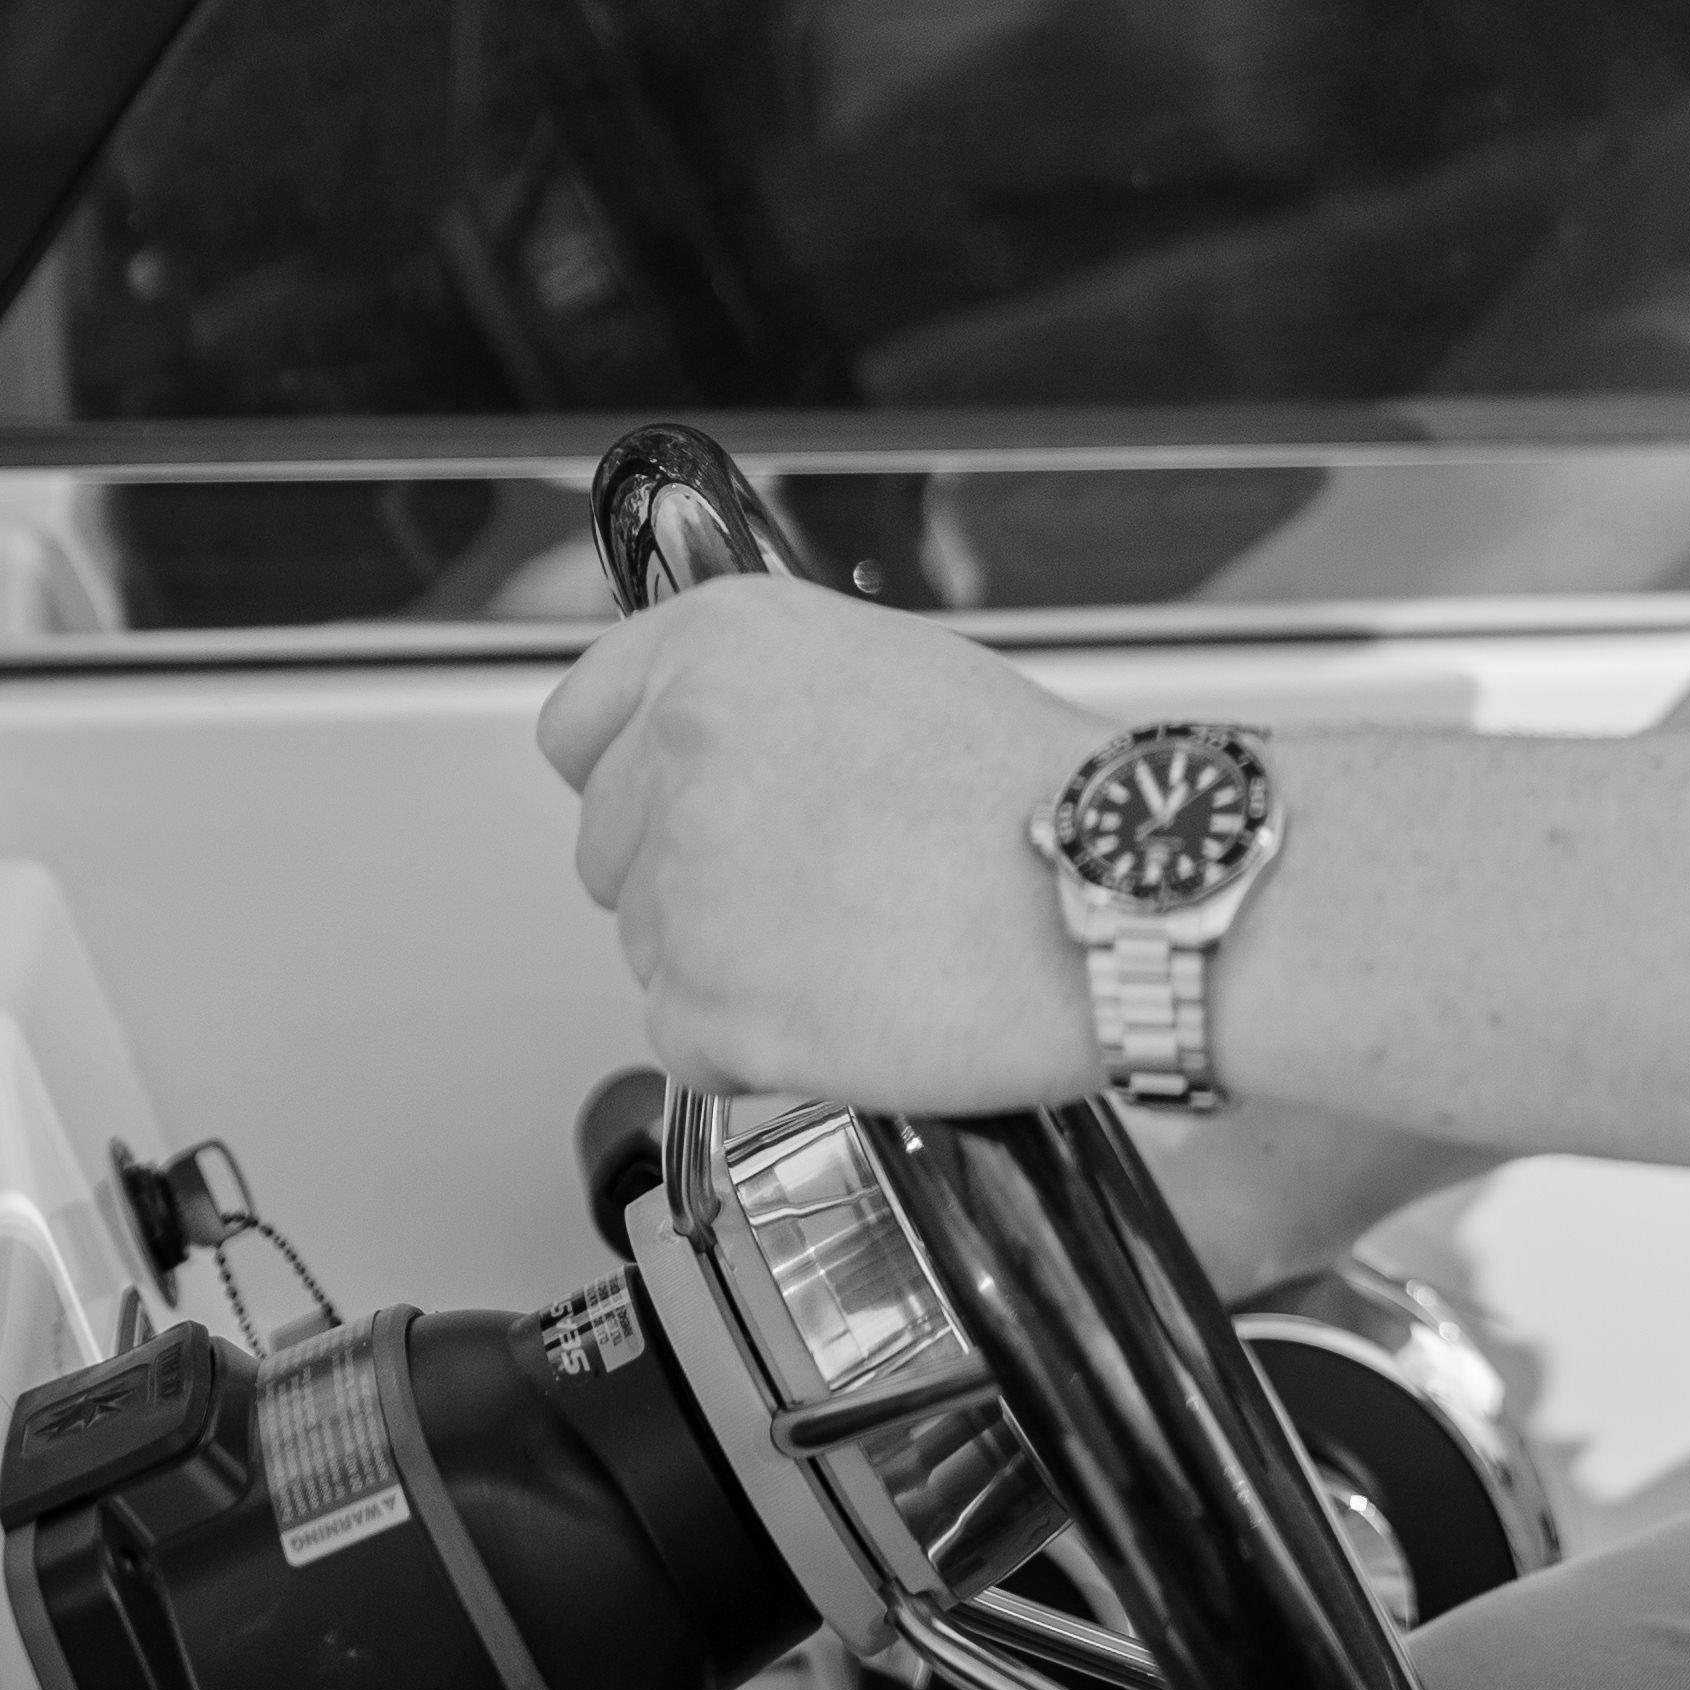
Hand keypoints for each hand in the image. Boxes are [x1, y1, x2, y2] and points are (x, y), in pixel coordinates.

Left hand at [537, 573, 1104, 1119]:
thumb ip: (761, 700)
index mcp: (720, 643)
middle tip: (811, 886)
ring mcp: (683, 878)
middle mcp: (680, 745)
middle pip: (609, 849)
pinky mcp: (703, 1001)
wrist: (1109, 891)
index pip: (580, 725)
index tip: (669, 808)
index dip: (634, 779)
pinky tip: (850, 998)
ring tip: (855, 937)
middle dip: (689, 882)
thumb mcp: (883, 670)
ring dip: (727, 964)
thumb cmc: (1029, 787)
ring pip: (649, 949)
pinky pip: (687, 1040)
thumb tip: (703, 750)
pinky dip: (753, 1046)